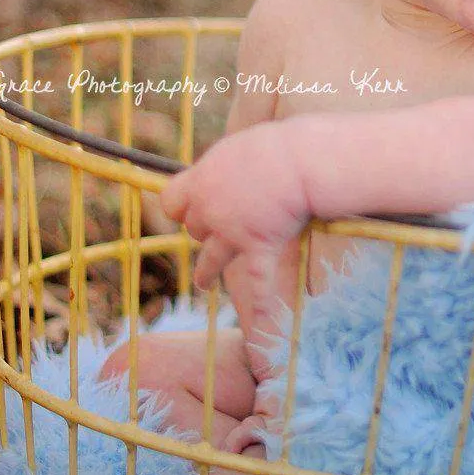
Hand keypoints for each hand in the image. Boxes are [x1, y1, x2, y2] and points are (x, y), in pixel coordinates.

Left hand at [158, 122, 310, 291]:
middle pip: (195, 228)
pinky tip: (262, 327)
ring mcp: (233, 232)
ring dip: (206, 272)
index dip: (179, 206)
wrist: (301, 160)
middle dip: (205, 230)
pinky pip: (257, 281)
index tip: (187, 208)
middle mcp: (211, 209)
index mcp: (202, 179)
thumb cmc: (276, 147)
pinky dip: (261, 304)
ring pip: (211, 258)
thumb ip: (225, 167)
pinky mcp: (258, 247)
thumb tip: (223, 171)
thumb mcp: (238, 149)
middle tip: (220, 228)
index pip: (171, 200)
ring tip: (201, 284)